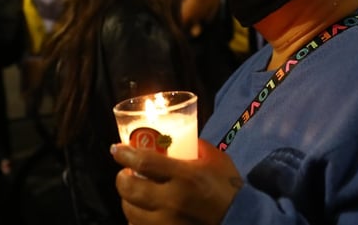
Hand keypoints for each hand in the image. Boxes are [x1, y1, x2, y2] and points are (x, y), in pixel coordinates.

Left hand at [111, 139, 241, 224]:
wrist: (241, 221)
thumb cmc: (228, 188)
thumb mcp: (215, 159)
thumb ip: (193, 146)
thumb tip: (172, 140)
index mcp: (185, 177)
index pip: (144, 162)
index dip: (125, 154)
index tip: (116, 149)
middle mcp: (171, 201)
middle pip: (129, 189)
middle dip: (121, 179)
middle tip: (125, 173)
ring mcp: (166, 224)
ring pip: (130, 212)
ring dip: (127, 200)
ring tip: (134, 193)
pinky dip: (137, 220)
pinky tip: (143, 213)